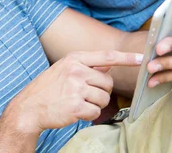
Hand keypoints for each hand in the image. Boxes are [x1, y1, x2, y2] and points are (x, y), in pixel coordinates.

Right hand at [9, 51, 142, 133]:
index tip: (142, 58)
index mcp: (74, 59)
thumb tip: (108, 64)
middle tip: (85, 94)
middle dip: (102, 91)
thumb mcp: (63, 69)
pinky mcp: (76, 106)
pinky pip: (96, 112)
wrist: (29, 107)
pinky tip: (75, 111)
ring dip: (95, 104)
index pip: (107, 56)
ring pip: (104, 98)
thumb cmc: (47, 88)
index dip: (127, 58)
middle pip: (108, 82)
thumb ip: (86, 66)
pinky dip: (89, 115)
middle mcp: (76, 71)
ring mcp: (76, 88)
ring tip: (77, 102)